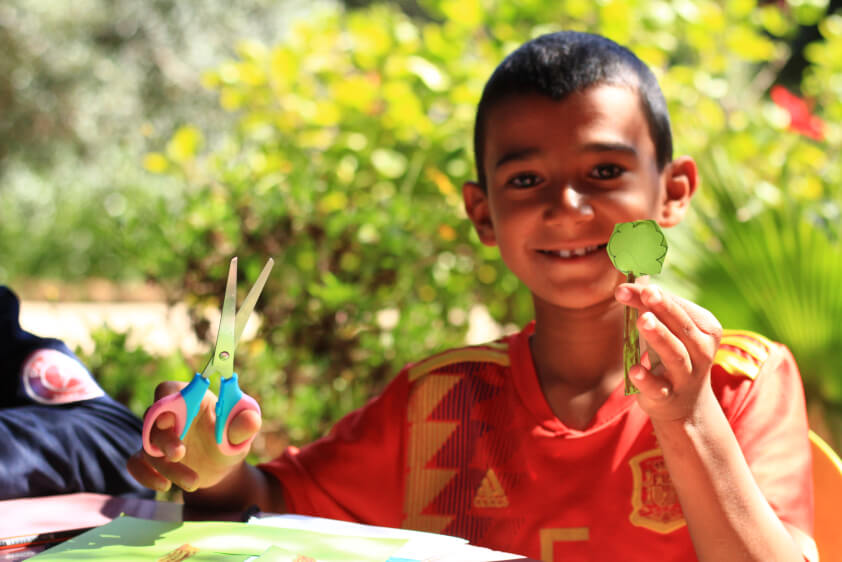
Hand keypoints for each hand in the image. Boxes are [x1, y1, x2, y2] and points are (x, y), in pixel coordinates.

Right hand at [127, 381, 260, 492]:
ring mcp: (158, 437)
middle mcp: (170, 415)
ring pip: (149, 447)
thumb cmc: (231, 437)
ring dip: (168, 467)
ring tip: (194, 481)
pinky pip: (135, 463)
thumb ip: (245, 425)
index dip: (166, 400)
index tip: (172, 417)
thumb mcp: (242, 432)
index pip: (168, 389)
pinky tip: (163, 486)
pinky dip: (144, 475)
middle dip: (165, 438)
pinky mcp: (152, 458)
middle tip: (179, 454)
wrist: (223, 465)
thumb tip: (251, 420)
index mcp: (191, 398)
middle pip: (153, 419)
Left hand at [615, 283, 722, 422]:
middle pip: (681, 327)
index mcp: (705, 329)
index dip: (654, 295)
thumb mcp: (666, 328)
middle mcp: (702, 351)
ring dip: (659, 336)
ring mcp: (686, 375)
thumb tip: (630, 275)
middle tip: (648, 292)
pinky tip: (634, 369)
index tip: (625, 285)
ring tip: (642, 320)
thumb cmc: (673, 354)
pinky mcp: (668, 396)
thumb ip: (649, 305)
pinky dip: (647, 378)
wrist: (684, 405)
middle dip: (664, 308)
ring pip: (675, 354)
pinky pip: (658, 387)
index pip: (678, 307)